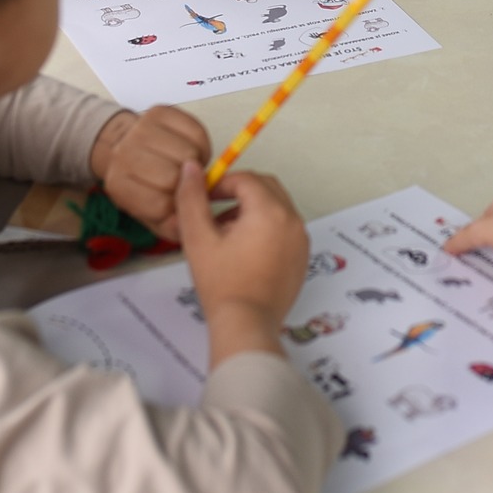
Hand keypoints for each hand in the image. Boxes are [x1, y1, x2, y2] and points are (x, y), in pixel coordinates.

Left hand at [90, 106, 212, 240]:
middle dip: (186, 183)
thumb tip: (185, 225)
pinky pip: (196, 131)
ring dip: (196, 162)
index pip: (159, 204)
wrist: (127, 146)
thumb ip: (169, 225)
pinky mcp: (158, 111)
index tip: (178, 201)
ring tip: (186, 165)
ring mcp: (140, 130)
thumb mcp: (151, 214)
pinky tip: (190, 148)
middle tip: (184, 181)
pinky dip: (200, 143)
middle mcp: (124, 155)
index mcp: (119, 186)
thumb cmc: (145, 183)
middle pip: (174, 177)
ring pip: (188, 153)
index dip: (176, 206)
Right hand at [176, 163, 309, 365]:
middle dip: (240, 192)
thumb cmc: (222, 284)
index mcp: (270, 211)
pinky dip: (266, 227)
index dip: (222, 183)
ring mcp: (301, 240)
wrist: (246, 324)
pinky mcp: (302, 257)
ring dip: (252, 209)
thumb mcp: (198, 238)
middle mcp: (292, 221)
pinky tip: (243, 250)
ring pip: (277, 207)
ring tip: (225, 233)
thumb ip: (192, 198)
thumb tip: (190, 168)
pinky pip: (285, 229)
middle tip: (215, 210)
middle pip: (266, 187)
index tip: (204, 197)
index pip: (246, 179)